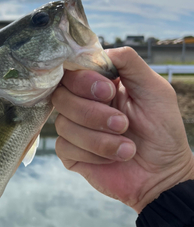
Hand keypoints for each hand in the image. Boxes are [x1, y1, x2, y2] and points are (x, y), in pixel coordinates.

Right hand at [52, 47, 193, 212]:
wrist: (164, 174)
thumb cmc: (162, 130)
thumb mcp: (154, 89)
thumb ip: (129, 62)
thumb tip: (99, 52)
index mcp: (99, 84)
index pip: (72, 71)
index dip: (83, 80)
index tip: (108, 91)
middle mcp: (82, 103)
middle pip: (61, 96)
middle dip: (93, 113)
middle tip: (123, 123)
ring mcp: (75, 129)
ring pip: (63, 124)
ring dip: (100, 139)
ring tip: (127, 147)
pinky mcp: (71, 153)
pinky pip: (65, 146)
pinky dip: (93, 154)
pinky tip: (113, 158)